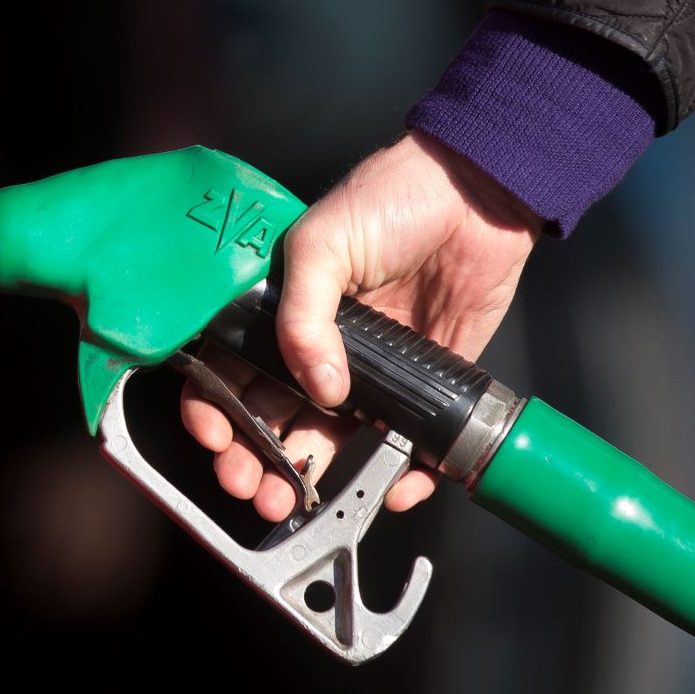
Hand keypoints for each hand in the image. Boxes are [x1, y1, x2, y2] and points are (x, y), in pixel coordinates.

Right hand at [180, 130, 541, 519]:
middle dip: (254, 460)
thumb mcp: (324, 242)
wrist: (479, 192)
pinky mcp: (422, 384)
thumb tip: (319, 389)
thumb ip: (304, 316)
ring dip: (309, 478)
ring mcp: (368, 370)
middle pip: (270, 419)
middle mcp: (318, 347)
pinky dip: (401, 475)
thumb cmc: (394, 195)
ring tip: (297, 501)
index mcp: (279, 310)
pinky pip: (405, 442)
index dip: (214, 409)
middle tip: (254, 486)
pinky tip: (394, 488)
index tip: (217, 439)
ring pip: (327, 440)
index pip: (230, 371)